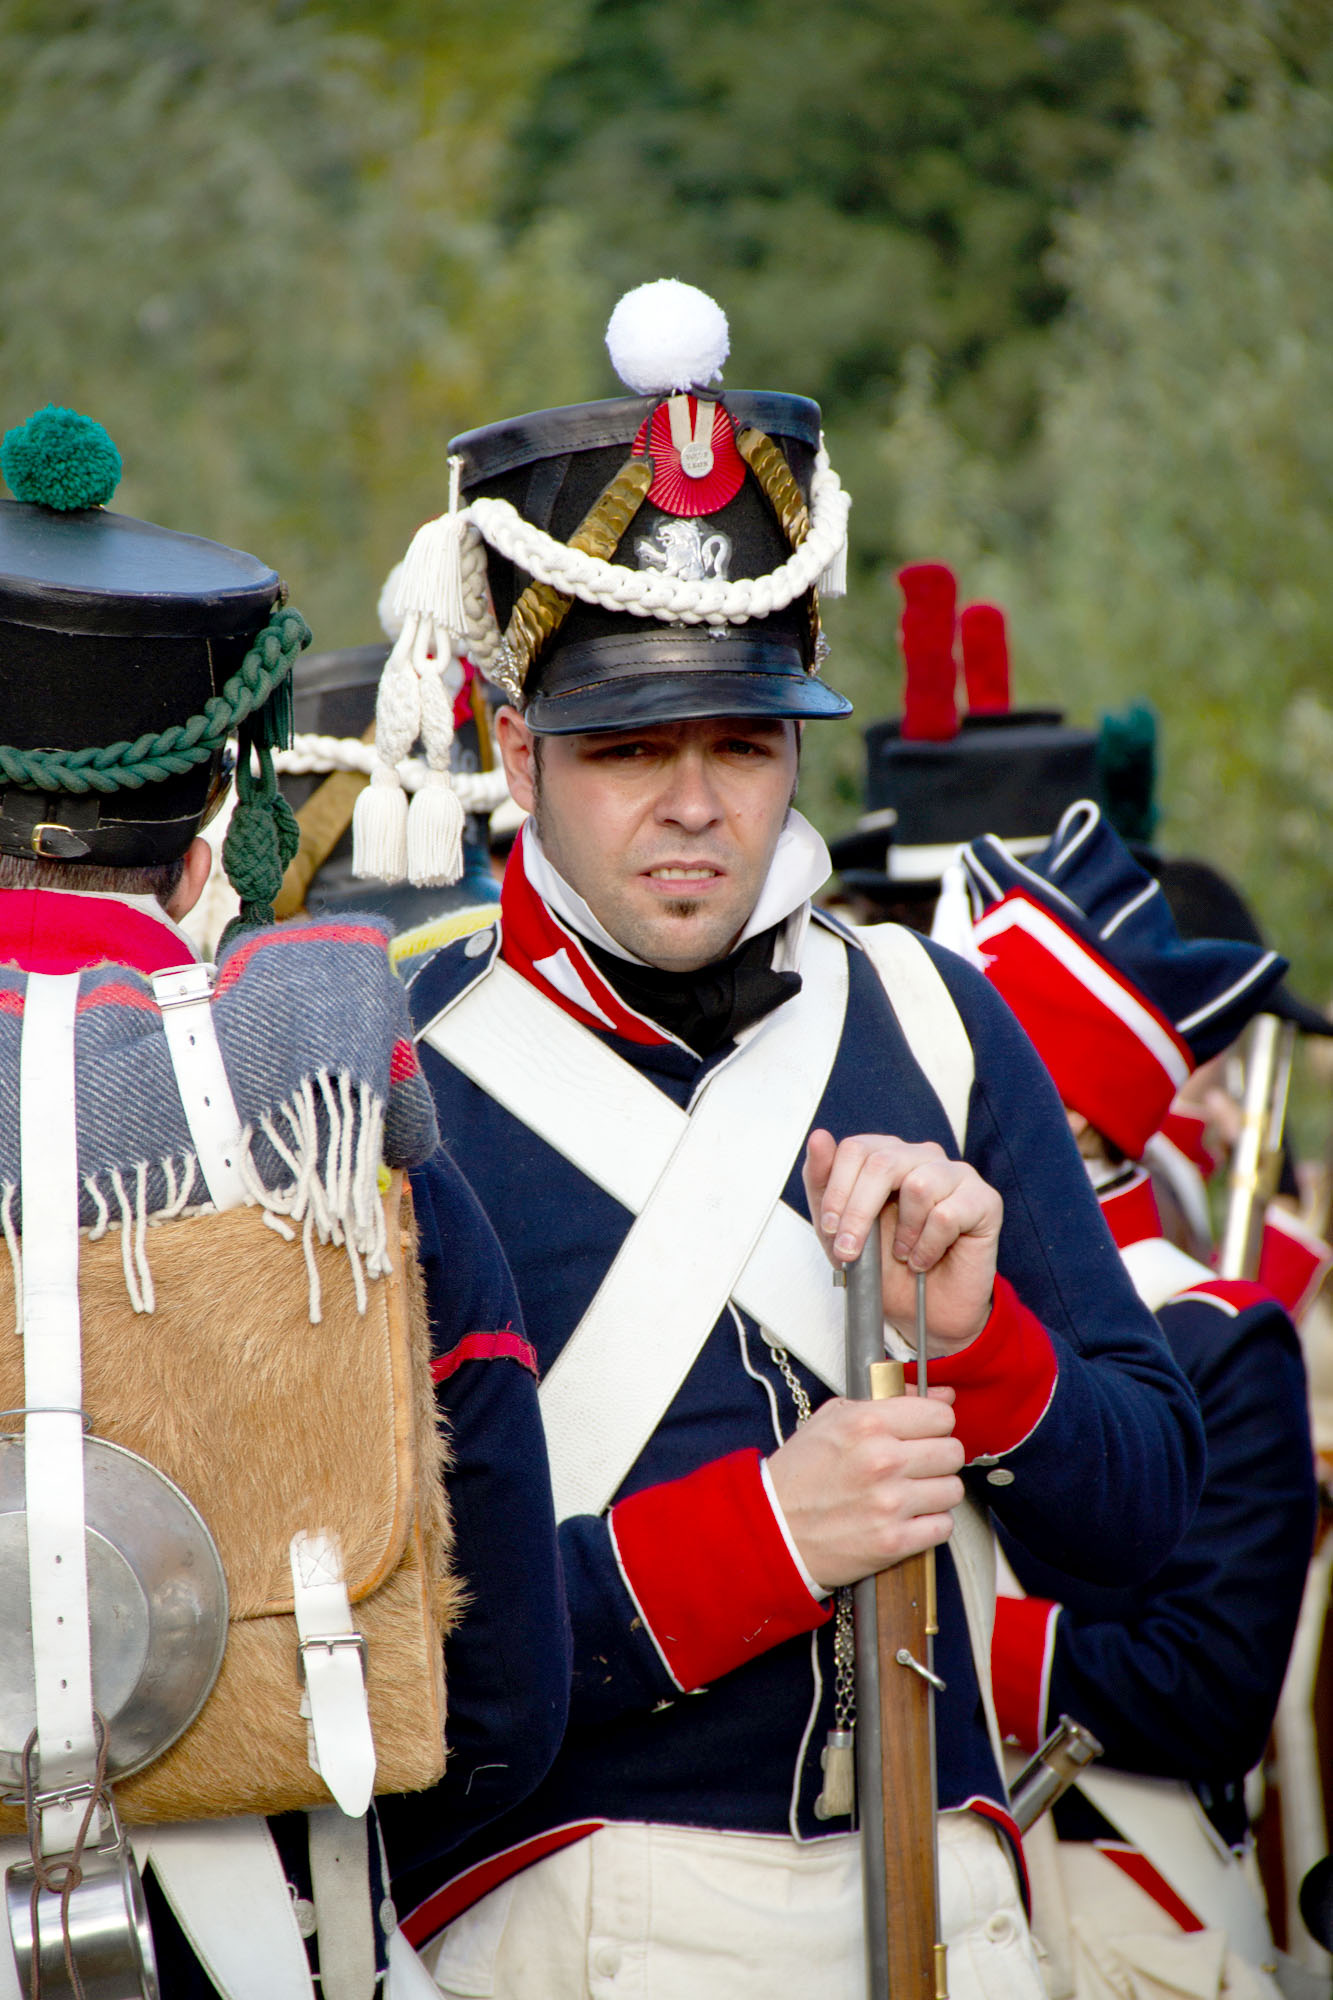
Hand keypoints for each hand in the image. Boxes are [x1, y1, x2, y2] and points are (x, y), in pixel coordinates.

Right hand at [767, 1392, 964, 1589]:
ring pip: (953, 1489)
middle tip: (917, 1464)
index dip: (934, 1424)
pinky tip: (908, 1517)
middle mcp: (882, 1460)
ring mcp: (890, 1503)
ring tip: (910, 1492)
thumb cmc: (801, 1473)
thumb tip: (943, 1393)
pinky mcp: (894, 1541)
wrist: (774, 1528)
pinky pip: (944, 1526)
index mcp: (867, 1423)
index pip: (940, 1414)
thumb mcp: (835, 1418)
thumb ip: (891, 1400)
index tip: (924, 1433)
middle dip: (938, 1457)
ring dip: (936, 1491)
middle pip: (953, 1451)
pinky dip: (930, 1524)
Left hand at [803, 1130, 1001, 1352]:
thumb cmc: (885, 1266)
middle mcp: (922, 1157)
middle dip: (859, 1213)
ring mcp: (956, 1175)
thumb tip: (818, 1137)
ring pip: (918, 1185)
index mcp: (887, 1155)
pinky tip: (925, 1258)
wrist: (925, 1311)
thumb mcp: (838, 1229)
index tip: (831, 1228)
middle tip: (851, 1250)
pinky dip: (928, 1246)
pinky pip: (947, 1214)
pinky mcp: (984, 1200)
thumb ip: (823, 1183)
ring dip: (902, 1232)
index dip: (837, 1189)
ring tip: (902, 1253)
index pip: (856, 1149)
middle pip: (882, 1162)